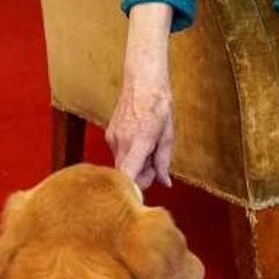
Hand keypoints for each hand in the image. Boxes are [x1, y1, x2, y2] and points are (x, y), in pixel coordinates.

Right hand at [106, 2, 173, 188]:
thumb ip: (163, 162)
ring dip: (136, 164)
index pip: (127, 177)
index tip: (142, 197)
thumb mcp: (168, 135)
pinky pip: (120, 153)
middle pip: (125, 174)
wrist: (143, 81)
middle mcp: (121, 142)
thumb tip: (164, 183)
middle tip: (156, 167)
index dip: (133, 191)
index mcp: (138, 142)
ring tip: (151, 149)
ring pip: (123, 164)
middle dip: (141, 177)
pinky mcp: (109, 134)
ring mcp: (113, 138)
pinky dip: (131, 154)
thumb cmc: (159, 105)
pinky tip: (141, 142)